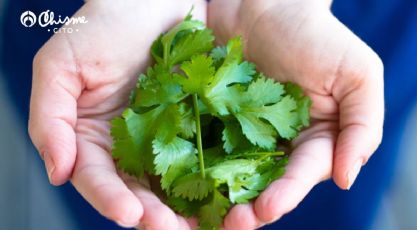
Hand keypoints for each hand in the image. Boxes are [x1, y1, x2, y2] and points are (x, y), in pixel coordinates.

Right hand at [28, 0, 205, 227]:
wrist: (154, 0)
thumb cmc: (103, 26)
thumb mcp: (60, 66)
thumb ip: (49, 119)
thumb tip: (57, 171)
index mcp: (93, 138)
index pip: (97, 178)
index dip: (110, 199)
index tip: (129, 214)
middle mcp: (128, 146)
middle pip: (137, 191)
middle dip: (153, 215)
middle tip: (172, 229)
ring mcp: (164, 139)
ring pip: (172, 184)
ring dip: (184, 209)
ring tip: (201, 225)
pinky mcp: (195, 127)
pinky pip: (203, 158)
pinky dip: (211, 179)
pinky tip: (223, 194)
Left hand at [208, 0, 383, 227]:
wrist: (264, 2)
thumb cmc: (315, 35)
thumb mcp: (357, 75)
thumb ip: (363, 126)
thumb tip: (346, 177)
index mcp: (312, 139)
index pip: (302, 174)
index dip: (287, 193)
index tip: (269, 208)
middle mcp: (276, 143)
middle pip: (264, 183)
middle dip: (250, 207)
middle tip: (233, 223)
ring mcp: (240, 133)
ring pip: (230, 174)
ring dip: (219, 197)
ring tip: (207, 216)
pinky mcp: (210, 119)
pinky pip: (200, 146)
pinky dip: (193, 166)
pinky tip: (181, 181)